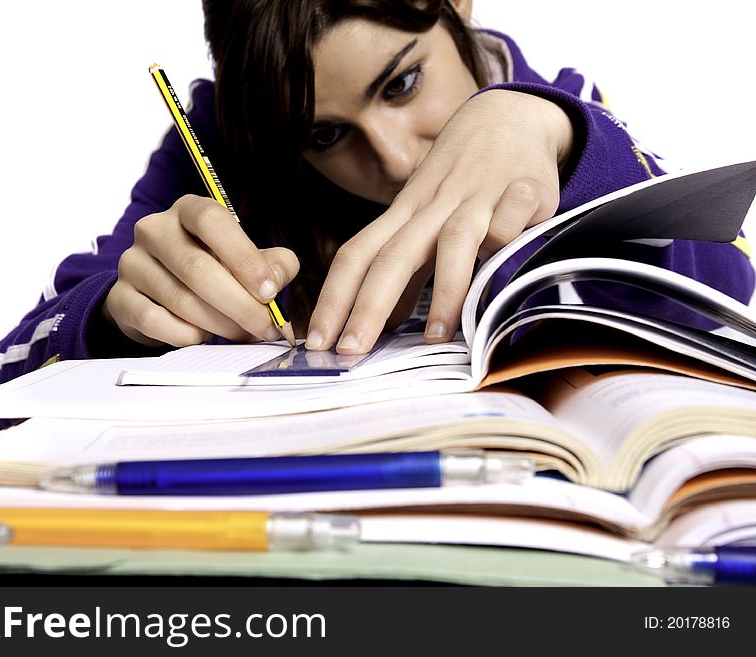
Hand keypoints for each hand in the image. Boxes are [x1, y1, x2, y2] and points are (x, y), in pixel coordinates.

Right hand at [103, 194, 298, 346]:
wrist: (158, 295)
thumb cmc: (212, 271)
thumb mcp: (246, 261)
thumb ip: (272, 265)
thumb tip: (275, 282)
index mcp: (189, 210)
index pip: (212, 220)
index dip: (243, 257)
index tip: (269, 292)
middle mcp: (155, 229)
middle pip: (198, 268)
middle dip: (240, 305)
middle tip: (265, 328)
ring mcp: (132, 262)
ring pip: (181, 300)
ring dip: (220, 324)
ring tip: (242, 334)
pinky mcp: (120, 297)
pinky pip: (156, 322)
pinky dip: (187, 335)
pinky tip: (202, 336)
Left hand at [305, 89, 573, 353]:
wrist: (508, 116)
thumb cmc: (459, 180)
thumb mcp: (425, 221)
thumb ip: (410, 273)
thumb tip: (390, 322)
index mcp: (403, 215)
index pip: (356, 255)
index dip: (334, 298)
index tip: (320, 342)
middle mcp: (432, 206)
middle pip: (391, 256)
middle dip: (366, 307)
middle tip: (350, 351)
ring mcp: (477, 196)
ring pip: (452, 243)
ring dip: (444, 291)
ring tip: (434, 338)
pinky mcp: (524, 189)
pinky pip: (511, 218)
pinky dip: (507, 241)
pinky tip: (506, 274)